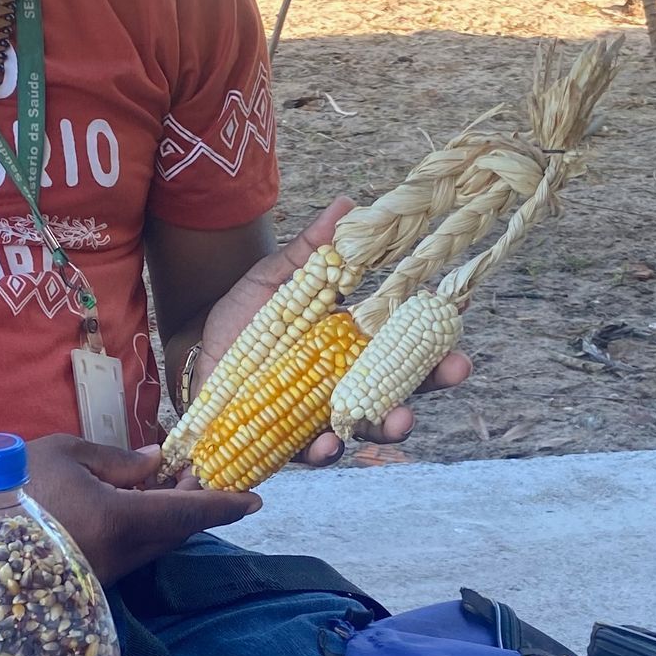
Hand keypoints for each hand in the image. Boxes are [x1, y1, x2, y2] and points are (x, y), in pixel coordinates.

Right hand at [25, 434, 257, 582]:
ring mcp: (104, 575)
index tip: (256, 499)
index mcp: (120, 519)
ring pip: (154, 547)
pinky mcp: (87, 583)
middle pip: (176, 533)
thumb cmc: (15, 482)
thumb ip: (121, 460)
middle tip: (205, 473)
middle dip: (197, 506)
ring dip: (170, 519)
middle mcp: (120, 556)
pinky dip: (144, 531)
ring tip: (170, 483)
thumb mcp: (70, 455)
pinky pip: (130, 555)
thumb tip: (157, 461)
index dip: (224, 504)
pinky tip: (135, 506)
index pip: (188, 513)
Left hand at [191, 201, 473, 468]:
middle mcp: (347, 382)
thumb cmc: (244, 315)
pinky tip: (328, 443)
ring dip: (387, 425)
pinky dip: (325, 450)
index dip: (437, 341)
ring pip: (366, 425)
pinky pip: (314, 451)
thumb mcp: (279, 277)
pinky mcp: (290, 440)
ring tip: (398, 422)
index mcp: (354, 342)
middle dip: (432, 383)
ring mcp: (323, 412)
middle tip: (454, 371)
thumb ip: (312, 249)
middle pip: (401, 388)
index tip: (459, 327)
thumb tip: (348, 203)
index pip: (405, 343)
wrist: (195, 352)